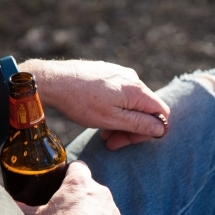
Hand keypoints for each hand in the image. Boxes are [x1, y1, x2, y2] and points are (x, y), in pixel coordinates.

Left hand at [18, 59, 169, 149]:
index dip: (151, 130)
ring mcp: (120, 73)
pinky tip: (98, 116)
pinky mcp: (108, 72)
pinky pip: (120, 94)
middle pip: (146, 109)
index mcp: (137, 90)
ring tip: (103, 132)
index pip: (162, 112)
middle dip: (132, 128)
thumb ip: (139, 124)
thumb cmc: (81, 102)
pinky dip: (114, 109)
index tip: (130, 140)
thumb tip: (161, 128)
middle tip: (112, 142)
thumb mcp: (112, 120)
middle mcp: (133, 78)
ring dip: (121, 121)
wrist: (53, 80)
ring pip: (132, 103)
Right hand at [18, 161, 124, 214]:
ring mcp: (112, 210)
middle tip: (65, 210)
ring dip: (92, 213)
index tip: (61, 181)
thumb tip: (12, 203)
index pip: (77, 166)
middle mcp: (100, 191)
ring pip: (101, 205)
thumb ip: (23, 208)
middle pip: (89, 187)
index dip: (69, 172)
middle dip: (79, 196)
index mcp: (79, 183)